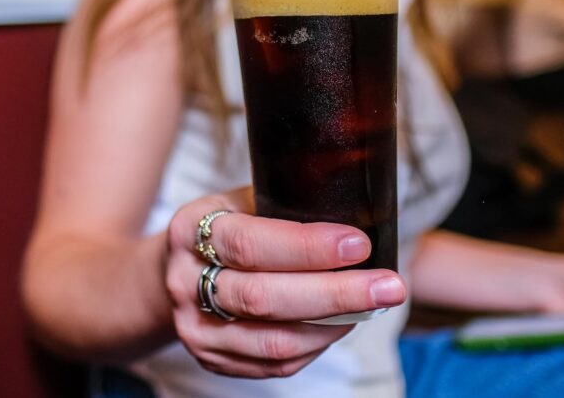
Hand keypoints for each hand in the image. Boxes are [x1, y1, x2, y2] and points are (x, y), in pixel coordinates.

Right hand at [163, 187, 406, 378]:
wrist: (174, 270)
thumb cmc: (227, 227)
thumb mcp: (240, 200)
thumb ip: (284, 205)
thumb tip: (359, 207)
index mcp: (192, 229)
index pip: (250, 243)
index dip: (307, 247)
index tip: (359, 244)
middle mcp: (186, 281)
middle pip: (264, 298)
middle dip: (335, 293)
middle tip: (389, 286)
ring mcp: (196, 326)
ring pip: (273, 340)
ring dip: (334, 325)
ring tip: (376, 305)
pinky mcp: (213, 359)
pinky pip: (275, 363)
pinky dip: (318, 345)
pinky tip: (344, 323)